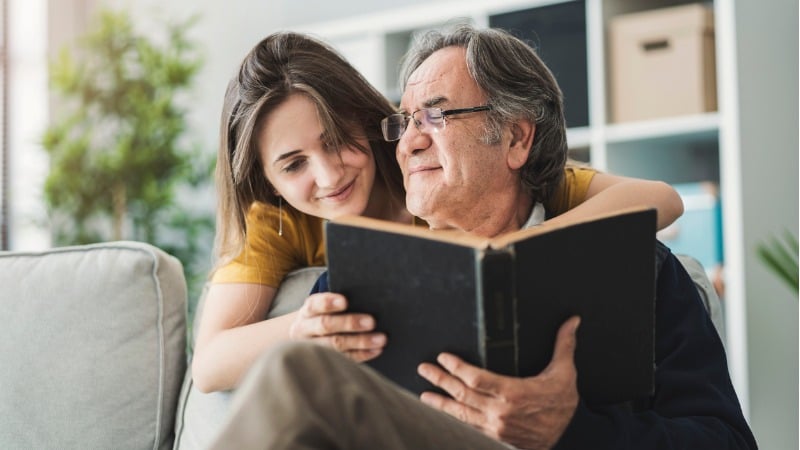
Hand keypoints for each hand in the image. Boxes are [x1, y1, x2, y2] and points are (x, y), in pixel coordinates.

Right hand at [288, 292, 385, 361]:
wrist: (305, 337)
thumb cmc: (322, 316)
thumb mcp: (321, 307)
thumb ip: (339, 303)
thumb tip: (366, 298)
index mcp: (308, 311)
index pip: (315, 305)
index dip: (328, 303)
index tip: (345, 301)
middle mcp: (307, 329)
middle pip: (326, 325)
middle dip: (349, 323)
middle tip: (371, 322)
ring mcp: (314, 347)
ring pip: (336, 345)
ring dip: (360, 341)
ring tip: (380, 339)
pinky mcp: (325, 360)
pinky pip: (344, 358)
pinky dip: (362, 354)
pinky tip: (376, 350)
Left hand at [417, 316, 580, 449]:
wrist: (570, 436)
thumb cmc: (563, 404)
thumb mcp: (565, 373)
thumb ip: (564, 346)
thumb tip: (572, 321)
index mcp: (514, 393)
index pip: (476, 379)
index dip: (457, 367)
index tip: (444, 357)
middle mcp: (500, 412)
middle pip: (463, 394)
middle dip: (440, 380)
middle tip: (424, 369)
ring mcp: (496, 428)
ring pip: (461, 413)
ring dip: (441, 402)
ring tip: (424, 394)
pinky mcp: (495, 438)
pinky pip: (469, 428)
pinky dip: (453, 420)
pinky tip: (443, 414)